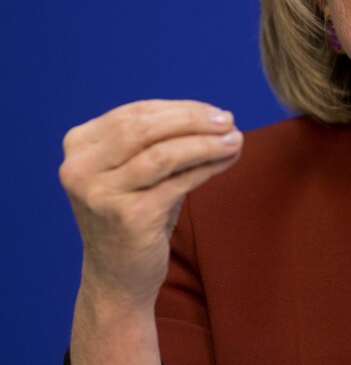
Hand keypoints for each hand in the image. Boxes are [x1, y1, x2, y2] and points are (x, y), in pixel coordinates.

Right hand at [60, 99, 242, 308]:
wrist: (117, 277)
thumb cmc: (136, 214)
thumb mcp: (140, 170)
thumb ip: (166, 140)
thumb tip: (220, 118)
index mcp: (78, 146)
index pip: (135, 113)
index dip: (180, 108)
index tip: (215, 112)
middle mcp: (80, 168)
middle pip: (146, 128)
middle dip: (194, 119)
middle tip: (228, 120)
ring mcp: (101, 194)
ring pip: (164, 153)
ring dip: (206, 143)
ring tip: (236, 139)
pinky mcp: (128, 218)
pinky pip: (178, 182)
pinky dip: (208, 167)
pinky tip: (229, 160)